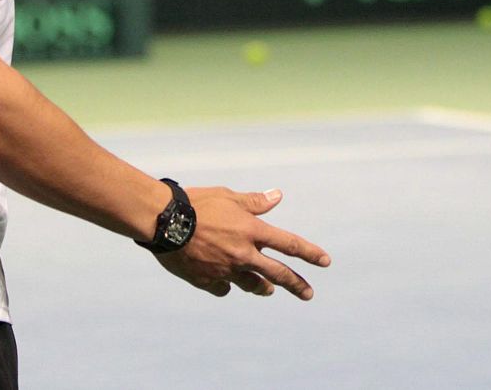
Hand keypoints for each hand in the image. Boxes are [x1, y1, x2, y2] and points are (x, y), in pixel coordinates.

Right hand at [156, 187, 330, 300]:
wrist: (164, 222)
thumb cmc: (197, 203)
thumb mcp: (229, 197)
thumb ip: (255, 202)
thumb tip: (278, 196)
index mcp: (252, 232)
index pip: (289, 244)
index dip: (310, 253)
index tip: (326, 261)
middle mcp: (243, 254)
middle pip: (278, 274)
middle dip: (296, 284)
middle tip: (308, 294)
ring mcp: (226, 270)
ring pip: (251, 284)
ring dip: (263, 287)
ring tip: (268, 290)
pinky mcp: (207, 281)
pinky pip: (223, 288)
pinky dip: (226, 285)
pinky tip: (225, 283)